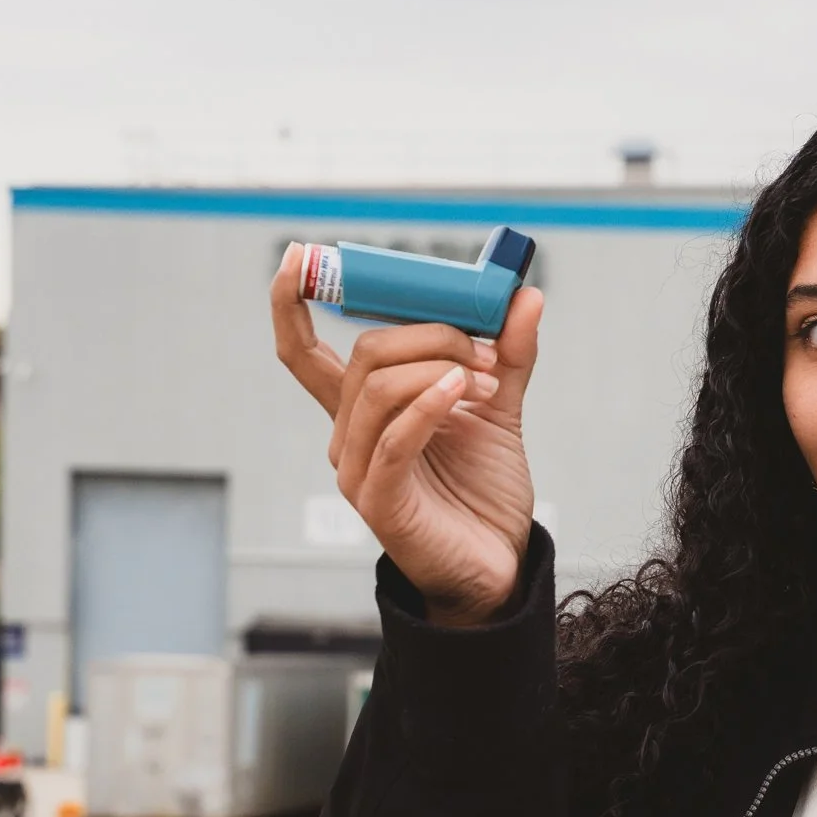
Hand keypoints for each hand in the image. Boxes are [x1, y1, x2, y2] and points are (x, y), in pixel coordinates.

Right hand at [271, 243, 541, 626]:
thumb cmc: (483, 490)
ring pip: (378, 388)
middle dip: (430, 334)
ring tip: (488, 378)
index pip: (303, 351)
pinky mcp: (380, 503)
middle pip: (365, 355)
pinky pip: (393, 438)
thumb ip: (507, 353)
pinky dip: (427, 405)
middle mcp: (349, 437)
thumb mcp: (499, 408)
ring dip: (440, 366)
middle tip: (487, 348)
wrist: (500, 562)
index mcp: (364, 410)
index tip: (300, 254)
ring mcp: (359, 471)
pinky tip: (461, 392)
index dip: (290, 302)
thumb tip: (525, 295)